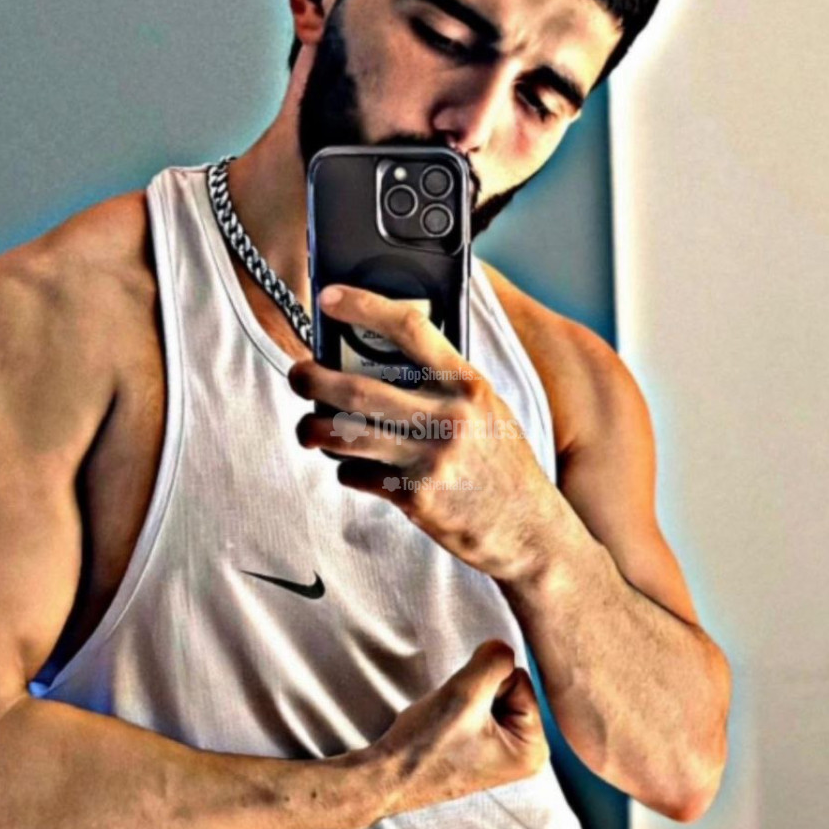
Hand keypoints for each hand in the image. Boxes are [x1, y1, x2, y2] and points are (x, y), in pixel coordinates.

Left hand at [288, 284, 561, 581]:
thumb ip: (444, 384)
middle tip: (299, 375)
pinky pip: (357, 476)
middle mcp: (448, 418)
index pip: (410, 329)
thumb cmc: (503, 463)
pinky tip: (354, 468)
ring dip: (313, 429)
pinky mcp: (415, 498)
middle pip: (357, 389)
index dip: (364, 307)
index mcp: (468, 385)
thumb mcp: (488, 409)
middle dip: (312, 379)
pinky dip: (346, 470)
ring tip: (309, 428)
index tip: (330, 298)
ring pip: (344, 435)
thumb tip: (382, 357)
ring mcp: (430, 460)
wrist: (529, 530)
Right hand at [360, 639, 549, 819]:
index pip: (520, 678)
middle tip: (453, 717)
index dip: (485, 683)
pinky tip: (446, 730)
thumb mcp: (465, 693)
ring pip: (492, 697)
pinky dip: (461, 712)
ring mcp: (505, 755)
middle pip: (510, 687)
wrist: (387, 777)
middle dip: (477, 692)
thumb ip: (494, 660)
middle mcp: (527, 756)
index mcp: (533, 749)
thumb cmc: (426, 744)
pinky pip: (480, 712)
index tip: (463, 711)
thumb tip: (503, 647)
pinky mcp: (485, 752)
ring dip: (467, 700)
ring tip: (448, 725)